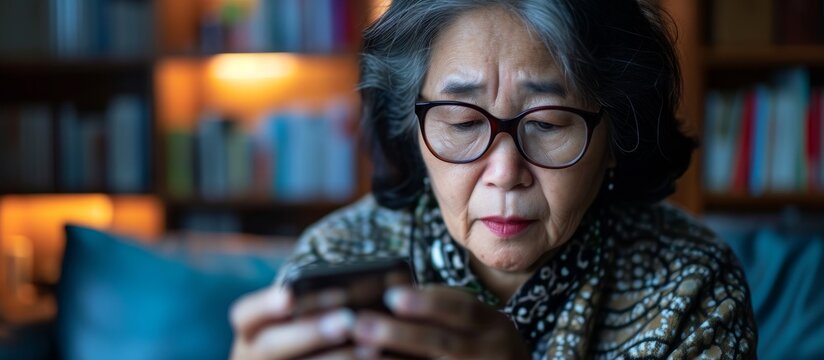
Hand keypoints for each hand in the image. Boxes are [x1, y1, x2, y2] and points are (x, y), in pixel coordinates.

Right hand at [230, 286, 362, 358]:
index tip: (289, 297)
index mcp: (249, 329)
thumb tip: (345, 282)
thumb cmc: (302, 332)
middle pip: (273, 345)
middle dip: (312, 332)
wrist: (298, 358)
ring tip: (373, 347)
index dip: (266, 305)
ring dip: (339, 358)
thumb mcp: (292, 317)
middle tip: (347, 320)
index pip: (246, 314)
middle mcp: (252, 355)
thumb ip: (308, 301)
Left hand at [351, 286, 529, 358]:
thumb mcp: (479, 322)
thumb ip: (444, 307)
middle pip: (443, 344)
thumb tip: (392, 291)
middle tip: (360, 324)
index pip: (463, 309)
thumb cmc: (482, 344)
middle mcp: (491, 353)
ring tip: (358, 353)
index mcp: (494, 326)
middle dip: (399, 334)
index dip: (427, 303)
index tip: (391, 295)